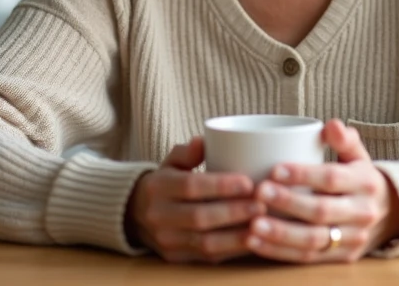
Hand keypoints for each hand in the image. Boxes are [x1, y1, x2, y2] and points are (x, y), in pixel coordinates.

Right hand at [125, 137, 264, 262]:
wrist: (137, 214)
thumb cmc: (166, 182)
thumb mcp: (171, 162)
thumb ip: (187, 151)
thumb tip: (202, 141)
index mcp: (158, 187)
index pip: (191, 186)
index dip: (221, 186)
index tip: (248, 182)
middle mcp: (158, 216)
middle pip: (200, 217)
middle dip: (234, 212)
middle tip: (262, 204)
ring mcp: (166, 240)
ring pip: (205, 242)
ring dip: (237, 236)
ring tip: (262, 225)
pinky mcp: (175, 258)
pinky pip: (207, 257)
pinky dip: (232, 249)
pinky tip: (252, 240)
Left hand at [248, 119, 398, 263]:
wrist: (388, 214)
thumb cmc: (359, 178)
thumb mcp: (358, 156)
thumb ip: (345, 140)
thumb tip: (333, 124)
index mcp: (365, 183)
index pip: (332, 179)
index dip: (303, 175)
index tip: (274, 169)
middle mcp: (363, 213)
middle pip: (322, 211)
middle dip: (288, 203)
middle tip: (259, 192)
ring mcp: (353, 239)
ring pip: (314, 240)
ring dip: (280, 234)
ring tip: (253, 224)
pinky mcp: (343, 258)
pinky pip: (308, 258)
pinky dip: (280, 252)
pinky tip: (256, 242)